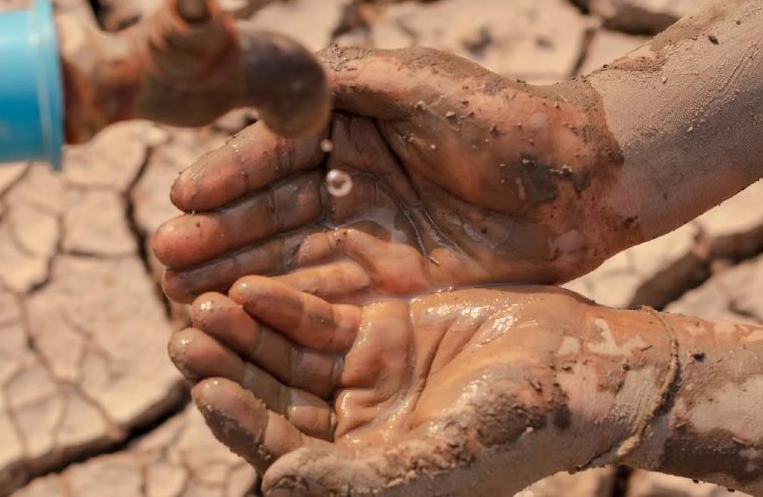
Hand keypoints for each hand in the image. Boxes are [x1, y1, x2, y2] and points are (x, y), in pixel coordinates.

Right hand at [153, 46, 639, 303]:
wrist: (580, 179)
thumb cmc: (501, 116)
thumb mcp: (415, 81)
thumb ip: (343, 80)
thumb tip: (271, 83)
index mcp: (345, 126)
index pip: (275, 153)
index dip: (229, 176)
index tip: (182, 197)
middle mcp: (346, 181)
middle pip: (270, 212)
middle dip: (218, 234)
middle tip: (164, 258)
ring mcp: (365, 235)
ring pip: (289, 258)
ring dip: (236, 275)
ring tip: (181, 292)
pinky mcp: (390, 281)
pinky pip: (329, 296)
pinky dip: (284, 307)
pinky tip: (242, 316)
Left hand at [170, 276, 672, 495]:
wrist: (577, 367)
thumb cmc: (521, 426)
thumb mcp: (445, 458)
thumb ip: (364, 480)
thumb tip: (275, 486)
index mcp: (360, 472)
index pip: (281, 450)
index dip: (240, 421)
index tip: (204, 387)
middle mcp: (350, 426)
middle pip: (271, 398)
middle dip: (229, 368)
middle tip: (185, 336)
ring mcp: (361, 375)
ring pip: (285, 355)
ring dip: (245, 331)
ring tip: (206, 303)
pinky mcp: (377, 329)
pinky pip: (318, 317)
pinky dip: (285, 303)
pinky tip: (253, 286)